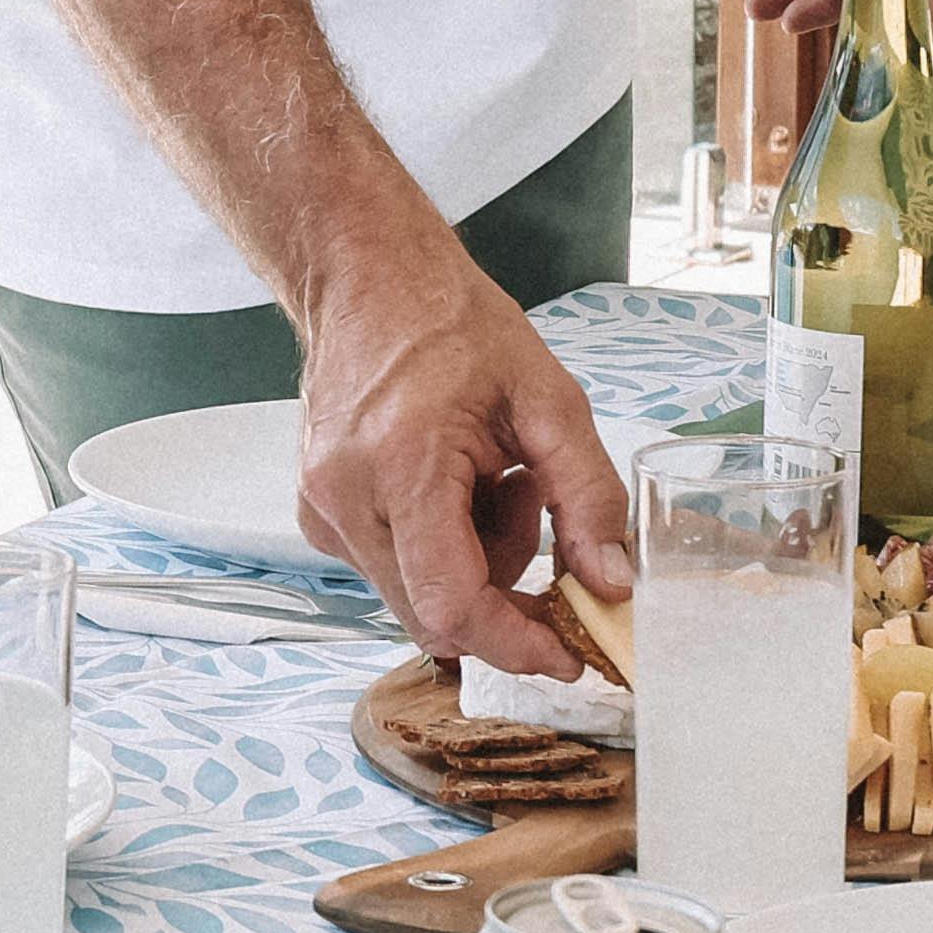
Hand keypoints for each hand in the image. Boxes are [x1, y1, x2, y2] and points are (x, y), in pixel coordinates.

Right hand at [302, 243, 632, 675]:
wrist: (365, 278)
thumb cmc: (450, 323)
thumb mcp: (548, 399)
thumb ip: (588, 498)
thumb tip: (613, 585)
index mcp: (402, 467)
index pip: (453, 605)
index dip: (516, 645)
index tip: (568, 654)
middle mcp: (347, 500)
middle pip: (436, 614)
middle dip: (502, 592)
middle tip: (534, 512)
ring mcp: (323, 510)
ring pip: (416, 596)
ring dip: (473, 562)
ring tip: (493, 477)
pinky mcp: (319, 513)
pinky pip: (392, 568)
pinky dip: (438, 546)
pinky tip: (454, 481)